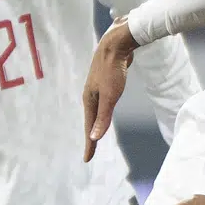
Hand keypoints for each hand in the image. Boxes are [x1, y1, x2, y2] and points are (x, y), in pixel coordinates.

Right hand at [83, 19, 137, 161]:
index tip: (87, 160)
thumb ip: (103, 117)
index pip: (89, 128)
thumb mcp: (110, 96)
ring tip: (95, 135)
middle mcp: (90, 94)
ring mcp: (97, 88)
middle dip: (90, 137)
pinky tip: (104, 112)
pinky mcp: (106, 82)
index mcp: (89, 100)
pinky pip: (102, 102)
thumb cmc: (113, 70)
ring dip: (95, 124)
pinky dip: (102, 112)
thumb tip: (94, 138)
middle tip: (90, 152)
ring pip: (96, 111)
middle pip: (91, 120)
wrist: (116, 44)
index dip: (89, 145)